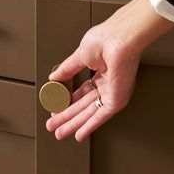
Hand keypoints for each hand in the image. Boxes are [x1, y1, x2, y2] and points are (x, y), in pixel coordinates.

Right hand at [45, 0, 173, 141]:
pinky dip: (89, 126)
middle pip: (82, 106)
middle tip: (53, 125)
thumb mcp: (79, 56)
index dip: (67, 103)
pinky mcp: (116, 100)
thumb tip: (53, 78)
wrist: (120, 39)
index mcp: (100, 72)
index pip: (81, 93)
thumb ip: (67, 70)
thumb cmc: (106, 40)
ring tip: (60, 133)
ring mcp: (111, 93)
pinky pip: (100, 116)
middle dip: (66, 117)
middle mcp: (106, 85)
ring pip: (89, 114)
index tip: (55, 109)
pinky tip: (79, 134)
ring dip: (73, 124)